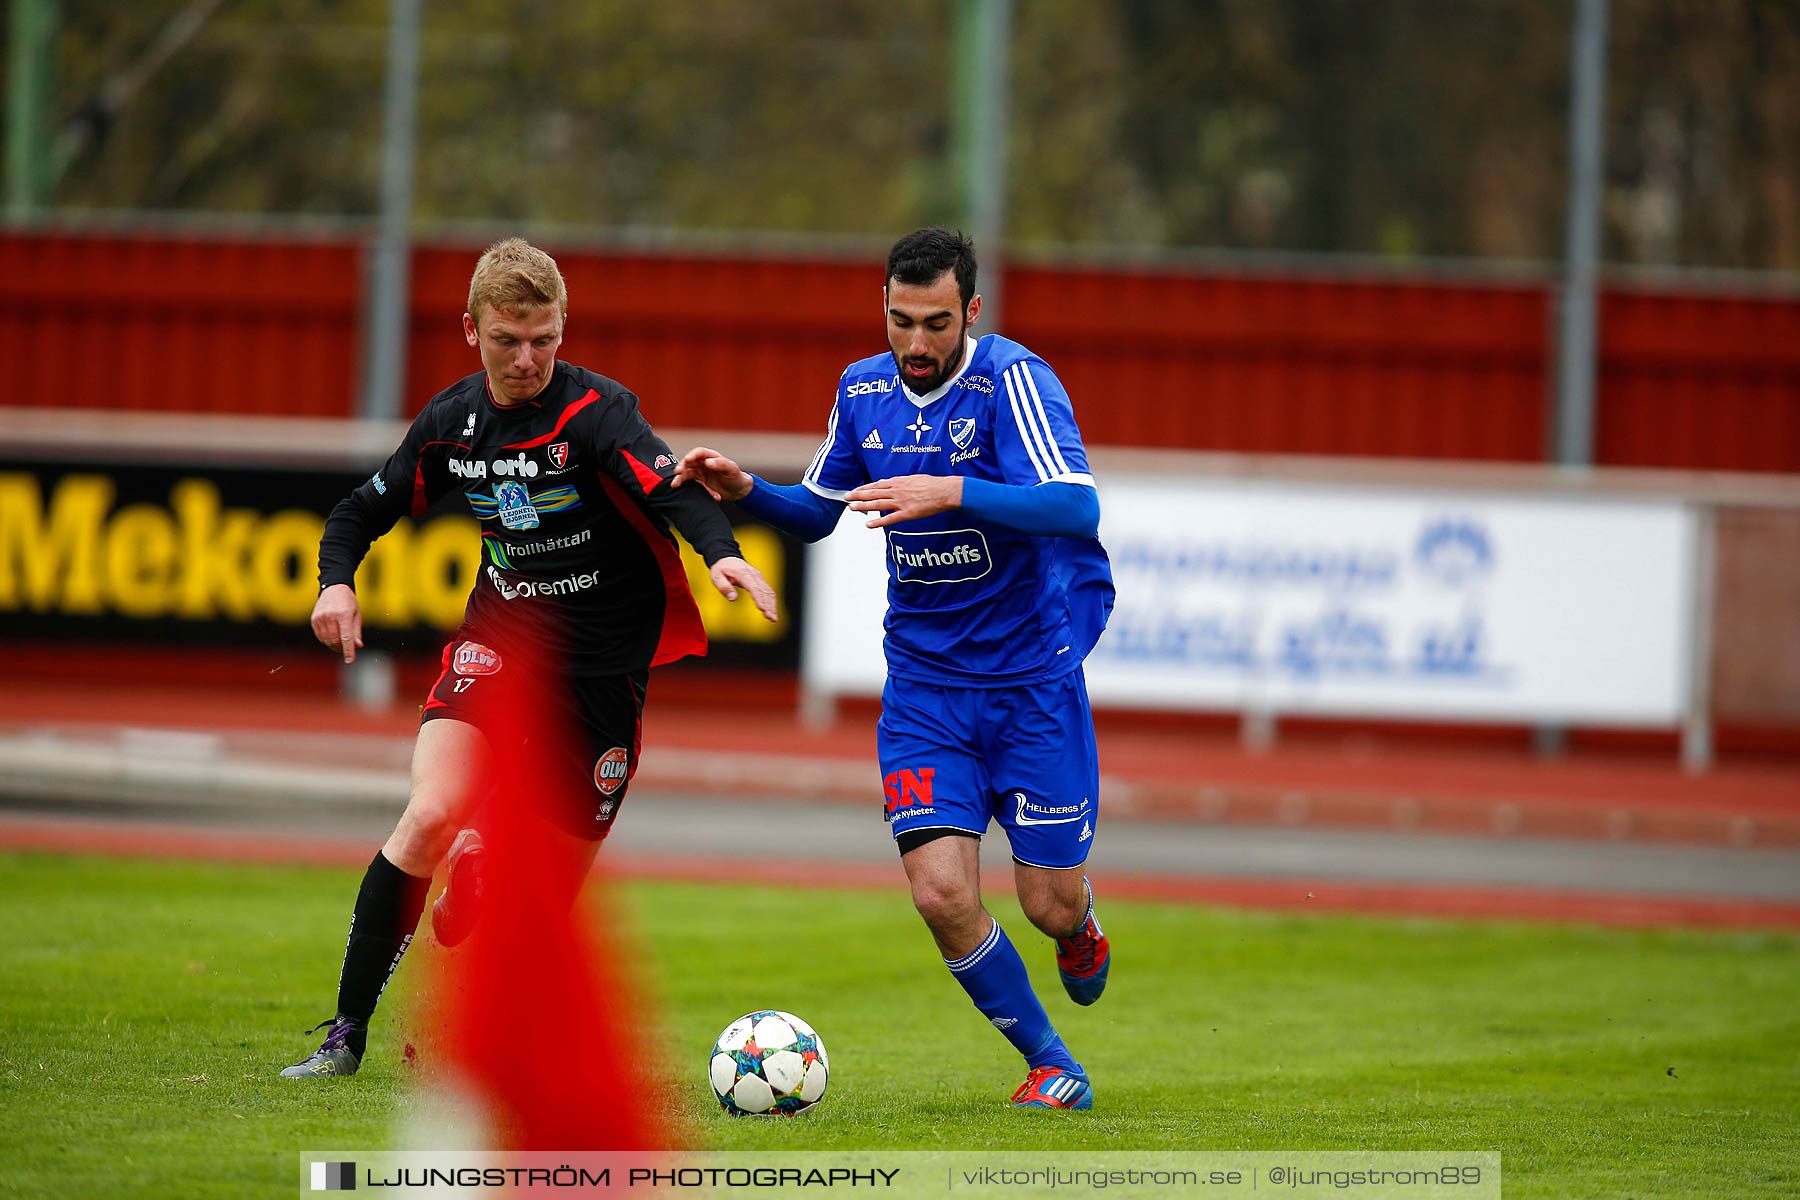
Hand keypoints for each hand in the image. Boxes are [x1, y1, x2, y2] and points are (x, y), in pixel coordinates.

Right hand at [311, 583, 363, 662]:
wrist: (334, 587)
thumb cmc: (349, 602)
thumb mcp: (357, 615)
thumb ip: (356, 632)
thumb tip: (357, 646)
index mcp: (344, 614)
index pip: (346, 637)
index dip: (348, 651)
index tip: (350, 661)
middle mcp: (330, 616)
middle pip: (335, 640)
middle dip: (342, 648)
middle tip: (347, 650)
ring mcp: (320, 618)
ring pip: (326, 640)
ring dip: (334, 646)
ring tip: (340, 644)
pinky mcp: (314, 619)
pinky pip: (320, 636)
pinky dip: (326, 640)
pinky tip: (332, 638)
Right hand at [673, 446, 753, 502]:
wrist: (739, 491)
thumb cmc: (736, 476)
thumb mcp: (732, 469)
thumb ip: (721, 464)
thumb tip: (707, 462)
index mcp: (710, 456)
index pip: (698, 453)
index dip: (691, 455)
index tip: (687, 460)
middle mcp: (702, 463)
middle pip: (688, 463)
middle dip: (681, 467)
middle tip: (677, 472)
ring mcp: (699, 474)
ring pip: (685, 474)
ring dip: (679, 479)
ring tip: (675, 485)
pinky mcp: (699, 484)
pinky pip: (692, 487)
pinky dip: (695, 492)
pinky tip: (710, 496)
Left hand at [708, 556, 778, 621]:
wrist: (727, 558)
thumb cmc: (722, 568)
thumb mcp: (716, 576)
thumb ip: (724, 587)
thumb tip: (733, 598)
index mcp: (744, 574)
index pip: (754, 587)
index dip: (759, 598)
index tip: (762, 609)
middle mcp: (754, 575)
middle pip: (764, 591)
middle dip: (769, 605)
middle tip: (771, 618)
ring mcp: (759, 578)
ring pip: (769, 592)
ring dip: (772, 605)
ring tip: (773, 618)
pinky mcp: (760, 581)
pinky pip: (768, 592)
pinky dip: (772, 602)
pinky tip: (772, 611)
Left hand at [845, 475, 962, 527]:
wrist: (945, 491)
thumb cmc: (932, 484)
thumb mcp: (913, 478)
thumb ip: (899, 481)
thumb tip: (886, 482)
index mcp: (898, 482)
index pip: (876, 485)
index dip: (863, 488)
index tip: (854, 491)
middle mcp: (897, 491)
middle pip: (873, 493)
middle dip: (858, 496)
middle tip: (846, 498)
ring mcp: (901, 502)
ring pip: (878, 504)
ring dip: (863, 506)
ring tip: (852, 508)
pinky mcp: (908, 513)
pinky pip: (890, 519)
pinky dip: (878, 522)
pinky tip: (869, 524)